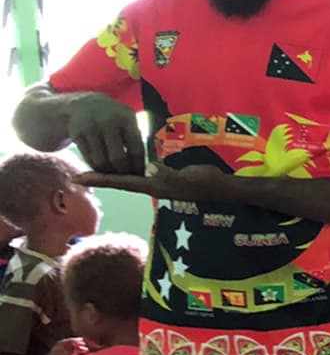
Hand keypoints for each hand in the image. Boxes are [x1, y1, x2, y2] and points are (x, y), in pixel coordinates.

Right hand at [66, 93, 144, 174]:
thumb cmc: (113, 116)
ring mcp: (91, 128)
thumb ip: (136, 138)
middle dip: (124, 173)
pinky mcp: (77, 135)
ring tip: (115, 175)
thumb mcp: (128, 119)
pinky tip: (101, 169)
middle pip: (118, 159)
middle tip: (126, 178)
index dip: (139, 167)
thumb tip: (149, 166)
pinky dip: (96, 168)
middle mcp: (109, 123)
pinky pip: (88, 159)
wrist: (83, 103)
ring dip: (108, 173)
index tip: (141, 175)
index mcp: (127, 119)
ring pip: (101, 162)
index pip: (137, 150)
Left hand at [78, 163, 231, 203]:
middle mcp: (153, 185)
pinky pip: (144, 173)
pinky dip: (132, 168)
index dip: (99, 179)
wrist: (225, 189)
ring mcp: (161, 183)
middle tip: (79, 175)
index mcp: (154, 185)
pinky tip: (129, 164)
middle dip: (101, 177)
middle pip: (121, 181)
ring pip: (131, 177)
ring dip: (114, 174)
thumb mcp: (188, 178)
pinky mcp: (170, 178)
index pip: (121, 182)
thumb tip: (149, 167)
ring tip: (98, 167)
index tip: (78, 178)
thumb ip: (169, 173)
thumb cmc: (207, 184)